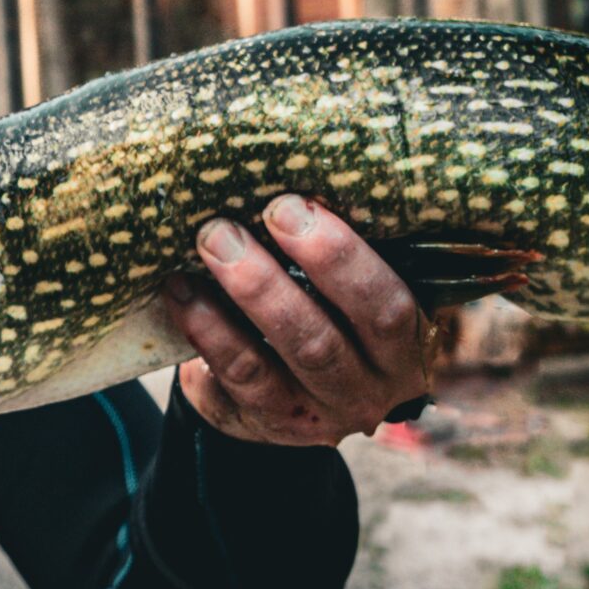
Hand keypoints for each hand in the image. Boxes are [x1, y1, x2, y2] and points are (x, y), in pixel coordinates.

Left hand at [163, 194, 427, 446]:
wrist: (293, 390)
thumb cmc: (330, 310)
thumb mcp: (355, 291)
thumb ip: (347, 250)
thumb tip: (298, 167)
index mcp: (408, 344)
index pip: (388, 306)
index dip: (342, 257)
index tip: (292, 204)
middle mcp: (372, 387)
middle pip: (327, 336)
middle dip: (275, 276)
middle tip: (232, 223)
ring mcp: (321, 412)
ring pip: (281, 356)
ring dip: (245, 291)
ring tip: (209, 241)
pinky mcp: (271, 421)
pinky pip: (238, 373)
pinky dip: (206, 326)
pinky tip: (180, 287)